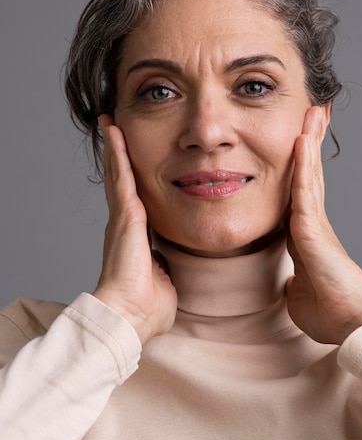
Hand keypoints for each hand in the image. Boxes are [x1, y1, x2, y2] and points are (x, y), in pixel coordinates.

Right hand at [93, 115, 177, 344]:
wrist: (130, 316)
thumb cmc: (147, 305)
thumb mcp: (164, 276)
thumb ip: (167, 265)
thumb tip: (171, 265)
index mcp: (135, 235)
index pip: (135, 197)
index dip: (132, 177)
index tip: (132, 159)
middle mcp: (125, 222)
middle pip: (122, 180)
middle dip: (119, 155)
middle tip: (114, 130)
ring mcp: (122, 217)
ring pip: (119, 173)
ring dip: (115, 147)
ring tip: (111, 123)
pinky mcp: (124, 215)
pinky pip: (121, 177)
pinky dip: (117, 153)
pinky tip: (114, 132)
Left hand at [285, 106, 361, 344]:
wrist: (348, 323)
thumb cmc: (328, 311)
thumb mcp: (298, 292)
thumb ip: (293, 279)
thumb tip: (289, 282)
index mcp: (306, 232)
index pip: (302, 189)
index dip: (302, 163)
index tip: (302, 141)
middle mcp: (312, 221)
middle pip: (309, 171)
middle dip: (310, 140)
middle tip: (313, 112)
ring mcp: (315, 221)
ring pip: (309, 172)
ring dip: (309, 141)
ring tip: (313, 112)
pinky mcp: (313, 228)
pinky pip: (303, 190)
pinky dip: (301, 164)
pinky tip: (300, 141)